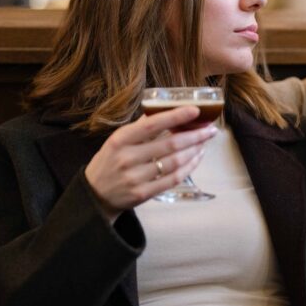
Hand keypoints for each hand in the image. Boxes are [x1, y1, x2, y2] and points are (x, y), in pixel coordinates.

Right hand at [84, 105, 216, 221]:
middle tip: (210, 129)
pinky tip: (196, 157)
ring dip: (194, 150)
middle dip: (195, 135)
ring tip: (204, 141)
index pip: (152, 124)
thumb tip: (167, 110)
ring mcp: (135, 178)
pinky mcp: (143, 194)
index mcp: (120, 140)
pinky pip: (173, 179)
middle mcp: (127, 158)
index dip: (176, 116)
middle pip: (169, 144)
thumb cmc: (110, 162)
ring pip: (175, 162)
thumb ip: (140, 128)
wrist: (95, 195)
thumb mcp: (117, 140)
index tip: (196, 110)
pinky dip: (189, 167)